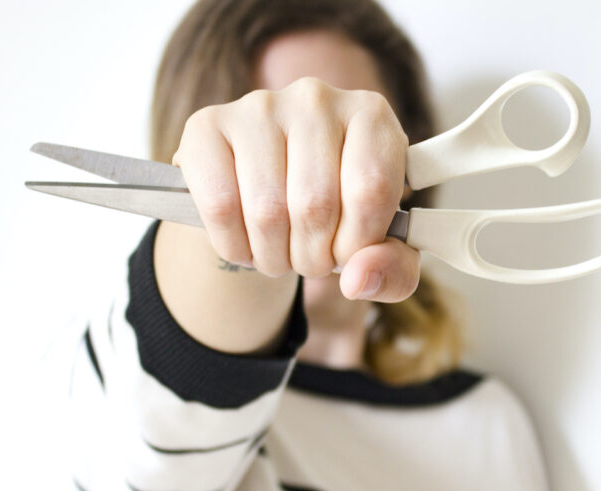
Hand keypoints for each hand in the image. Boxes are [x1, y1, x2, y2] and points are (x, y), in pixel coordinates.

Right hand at [172, 77, 419, 301]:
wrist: (277, 189)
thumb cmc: (340, 212)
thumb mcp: (382, 245)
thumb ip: (393, 269)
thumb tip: (358, 282)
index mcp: (371, 116)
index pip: (370, 190)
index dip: (357, 242)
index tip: (347, 253)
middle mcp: (316, 98)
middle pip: (315, 205)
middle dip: (312, 257)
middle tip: (310, 260)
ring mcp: (258, 106)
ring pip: (266, 210)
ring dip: (273, 257)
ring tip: (281, 254)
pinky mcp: (206, 125)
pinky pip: (219, 205)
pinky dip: (233, 245)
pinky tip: (245, 244)